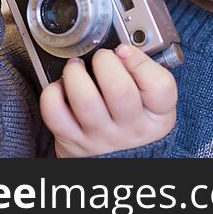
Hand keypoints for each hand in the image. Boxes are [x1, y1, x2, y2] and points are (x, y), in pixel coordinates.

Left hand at [39, 45, 177, 156]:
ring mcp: (100, 137)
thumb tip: (123, 50)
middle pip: (119, 89)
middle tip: (102, 58)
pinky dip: (53, 93)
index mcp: (157, 116)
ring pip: (85, 99)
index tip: (126, 51)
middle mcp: (130, 128)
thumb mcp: (154, 104)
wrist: (120, 164)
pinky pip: (55, 114)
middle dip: (105, 61)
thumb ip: (145, 75)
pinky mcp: (72, 142)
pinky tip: (62, 88)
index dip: (140, 60)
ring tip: (77, 67)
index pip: (159, 86)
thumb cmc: (135, 124)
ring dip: (76, 73)